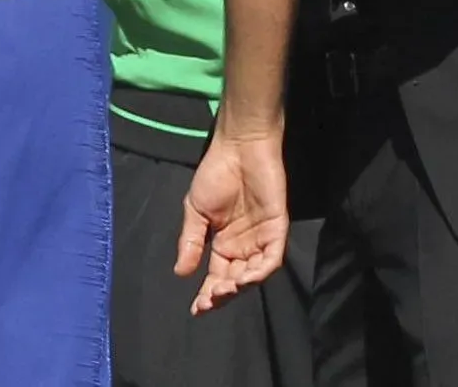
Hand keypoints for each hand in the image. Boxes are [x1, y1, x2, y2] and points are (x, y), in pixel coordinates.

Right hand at [175, 124, 288, 313]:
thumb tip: (181, 273)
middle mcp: (244, 246)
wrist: (237, 147)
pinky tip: (244, 278)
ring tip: (223, 290)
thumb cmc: (215, 174)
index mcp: (224, 244)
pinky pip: (272, 257)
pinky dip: (260, 270)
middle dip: (222, 294)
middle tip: (209, 300)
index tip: (196, 309)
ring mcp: (261, 238)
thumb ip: (190, 241)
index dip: (208, 295)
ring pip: (255, 273)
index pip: (217, 277)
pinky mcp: (277, 228)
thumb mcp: (195, 211)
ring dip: (240, 286)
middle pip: (236, 281)